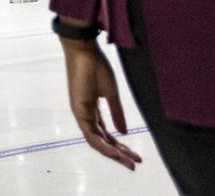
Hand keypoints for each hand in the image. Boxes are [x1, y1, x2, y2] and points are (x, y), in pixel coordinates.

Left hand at [61, 37, 142, 170]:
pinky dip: (103, 145)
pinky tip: (115, 152)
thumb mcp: (111, 93)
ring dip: (112, 153)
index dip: (120, 146)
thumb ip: (117, 113)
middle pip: (102, 141)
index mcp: (92, 110)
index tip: (136, 155)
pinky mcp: (79, 110)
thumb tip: (124, 132)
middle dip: (118, 154)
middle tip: (135, 163)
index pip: (106, 134)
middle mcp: (85, 115)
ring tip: (128, 162)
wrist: (84, 51)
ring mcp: (81, 114)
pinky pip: (91, 134)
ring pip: (96, 142)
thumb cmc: (96, 66)